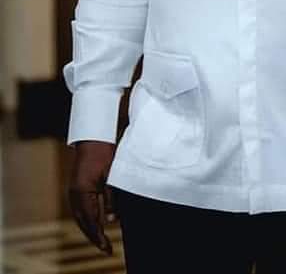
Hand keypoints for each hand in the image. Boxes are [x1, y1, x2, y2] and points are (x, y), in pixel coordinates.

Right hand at [68, 140, 116, 254]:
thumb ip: (111, 199)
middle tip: (105, 249)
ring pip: (80, 217)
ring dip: (90, 229)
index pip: (90, 221)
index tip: (106, 248)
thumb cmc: (104, 154)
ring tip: (101, 241)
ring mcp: (73, 192)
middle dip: (94, 237)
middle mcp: (75, 195)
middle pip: (83, 222)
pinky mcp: (76, 189)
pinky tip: (95, 224)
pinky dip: (87, 219)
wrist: (93, 137)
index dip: (98, 236)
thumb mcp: (111, 177)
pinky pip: (80, 209)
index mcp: (82, 192)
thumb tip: (111, 221)